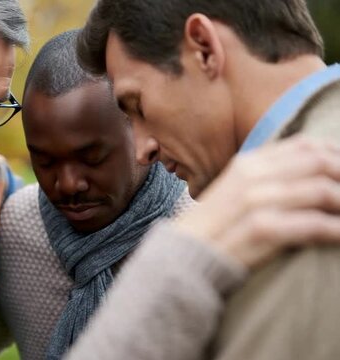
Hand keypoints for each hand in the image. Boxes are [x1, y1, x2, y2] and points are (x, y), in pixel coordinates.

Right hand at [175, 136, 339, 267]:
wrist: (184, 256)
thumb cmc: (214, 227)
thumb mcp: (235, 190)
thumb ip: (266, 176)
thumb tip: (309, 173)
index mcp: (248, 163)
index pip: (305, 145)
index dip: (337, 153)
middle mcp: (253, 176)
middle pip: (319, 163)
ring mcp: (256, 201)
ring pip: (322, 191)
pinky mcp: (262, 229)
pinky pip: (313, 225)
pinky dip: (336, 230)